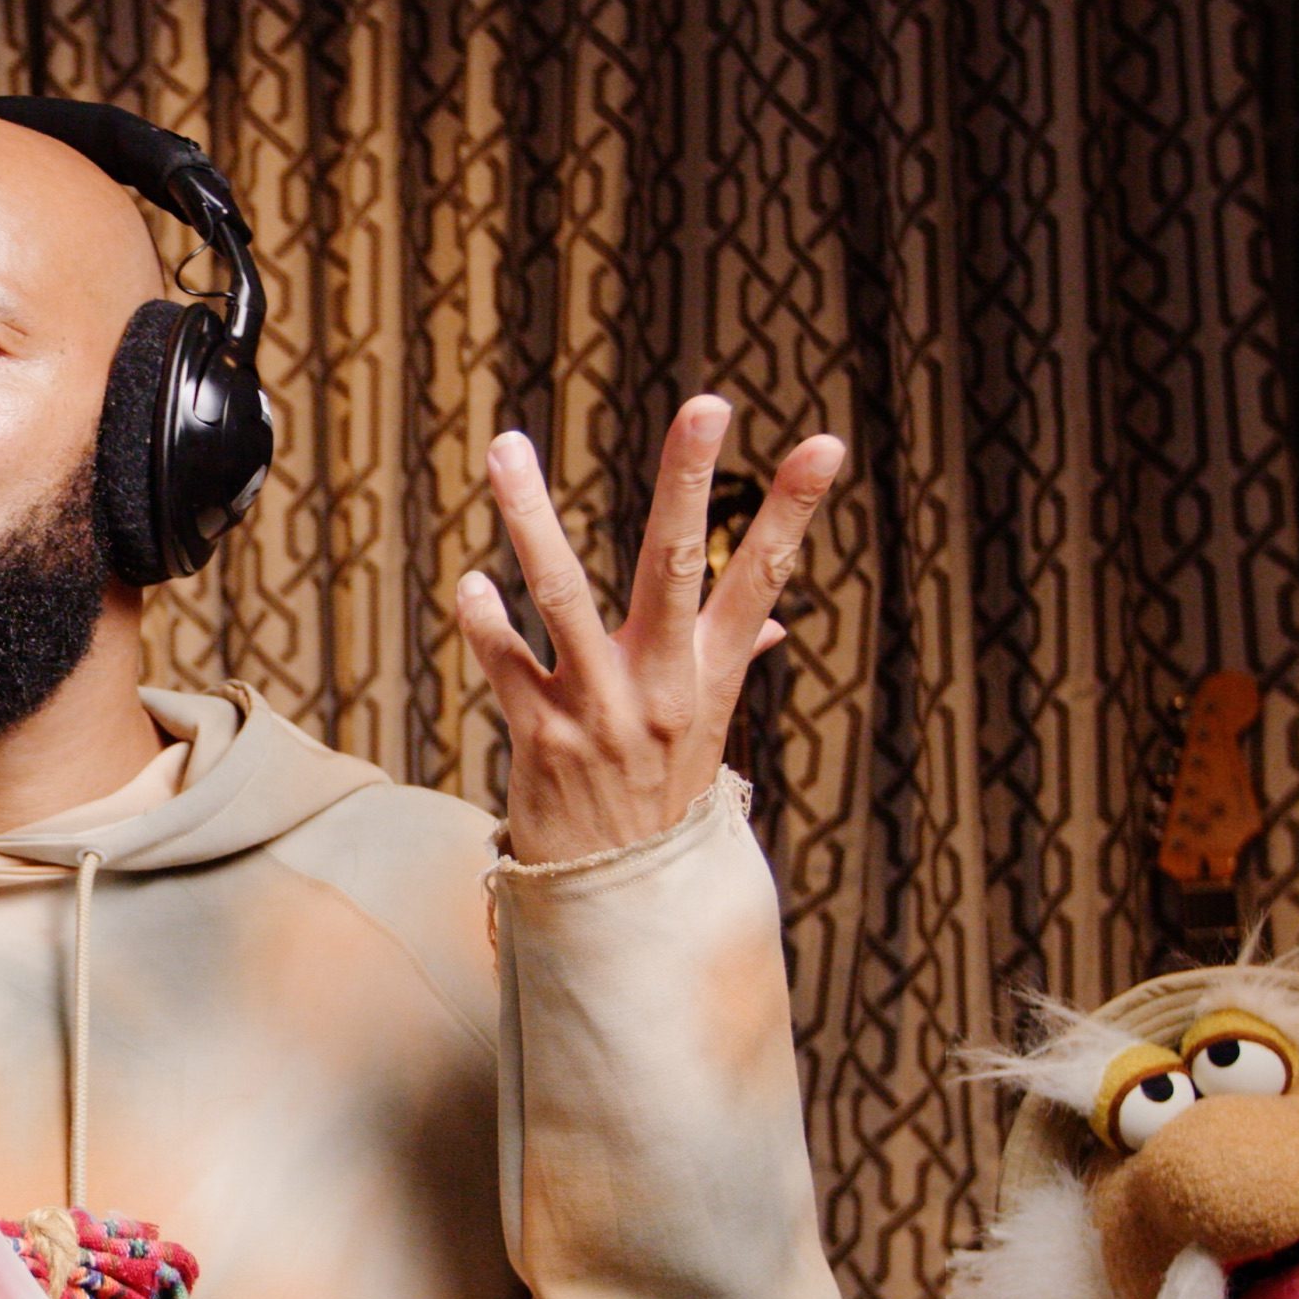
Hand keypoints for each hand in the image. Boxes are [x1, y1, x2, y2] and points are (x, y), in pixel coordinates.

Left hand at [455, 396, 843, 861]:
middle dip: (690, 483)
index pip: (764, 576)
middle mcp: (661, 684)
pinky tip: (473, 582)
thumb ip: (730, 655)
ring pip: (562, 595)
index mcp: (710, 673)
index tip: (826, 442)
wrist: (619, 894)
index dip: (794, 511)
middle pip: (676, 566)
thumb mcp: (710, 725)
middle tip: (707, 404)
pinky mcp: (540, 735)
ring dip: (529, 518)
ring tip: (506, 445)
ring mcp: (599, 708)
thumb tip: (771, 613)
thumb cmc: (661, 790)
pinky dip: (486, 620)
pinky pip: (505, 664)